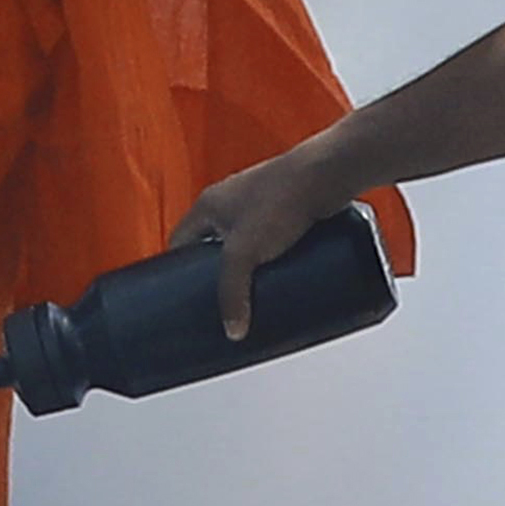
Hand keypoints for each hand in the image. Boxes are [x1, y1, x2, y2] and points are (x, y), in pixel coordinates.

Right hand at [174, 144, 351, 341]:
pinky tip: (278, 273)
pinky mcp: (287, 207)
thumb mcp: (244, 252)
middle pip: (214, 245)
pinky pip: (271, 238)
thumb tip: (234, 331)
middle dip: (218, 273)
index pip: (181, 240)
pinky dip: (271, 256)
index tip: (183, 294)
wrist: (326, 174)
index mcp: (208, 204)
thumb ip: (233, 293)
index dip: (178, 268)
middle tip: (223, 299)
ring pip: (245, 243)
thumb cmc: (280, 199)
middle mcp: (231, 200)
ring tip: (253, 293)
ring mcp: (260, 202)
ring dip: (247, 266)